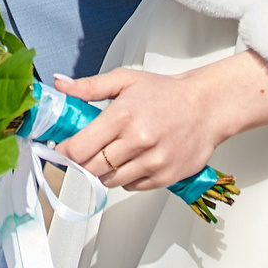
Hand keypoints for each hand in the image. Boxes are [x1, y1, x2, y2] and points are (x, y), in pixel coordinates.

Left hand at [50, 66, 226, 191]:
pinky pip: (132, 187)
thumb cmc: (165, 93)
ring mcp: (152, 161)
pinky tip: (132, 161)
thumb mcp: (124, 80)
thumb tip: (61, 84)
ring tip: (112, 154)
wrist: (206, 107)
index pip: (79, 147)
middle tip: (85, 153)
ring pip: (110, 181)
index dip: (65, 152)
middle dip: (82, 163)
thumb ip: (89, 86)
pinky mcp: (165, 177)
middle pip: (91, 168)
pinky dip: (126, 178)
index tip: (63, 150)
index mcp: (122, 115)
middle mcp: (137, 141)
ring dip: (104, 172)